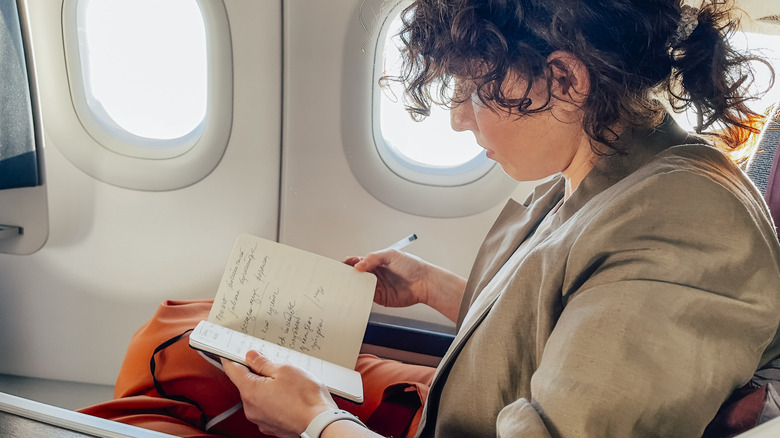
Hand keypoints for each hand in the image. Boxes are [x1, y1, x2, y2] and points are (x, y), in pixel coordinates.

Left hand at [221, 351, 336, 437]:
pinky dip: (275, 400)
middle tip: (274, 366)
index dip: (231, 358)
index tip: (230, 352)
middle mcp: (251, 408)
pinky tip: (290, 396)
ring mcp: (261, 419)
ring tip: (288, 383)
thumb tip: (251, 357)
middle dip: (257, 373)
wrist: (320, 423)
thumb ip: (263, 363)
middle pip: (247, 384)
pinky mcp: (272, 426)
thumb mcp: (284, 370)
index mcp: (250, 391)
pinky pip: (267, 408)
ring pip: (258, 396)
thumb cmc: (306, 398)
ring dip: (268, 388)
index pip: (232, 370)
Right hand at [345, 249, 466, 321]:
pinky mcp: (380, 297)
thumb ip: (373, 258)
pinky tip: (354, 295)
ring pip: (358, 286)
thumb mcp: (391, 255)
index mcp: (376, 261)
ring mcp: (376, 286)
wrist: (424, 283)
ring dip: (351, 286)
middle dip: (346, 275)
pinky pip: (366, 296)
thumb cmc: (412, 266)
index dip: (348, 263)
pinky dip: (359, 296)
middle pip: (355, 274)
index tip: (341, 265)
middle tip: (338, 276)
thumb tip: (358, 266)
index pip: (357, 261)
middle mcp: (374, 274)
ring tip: (343, 286)